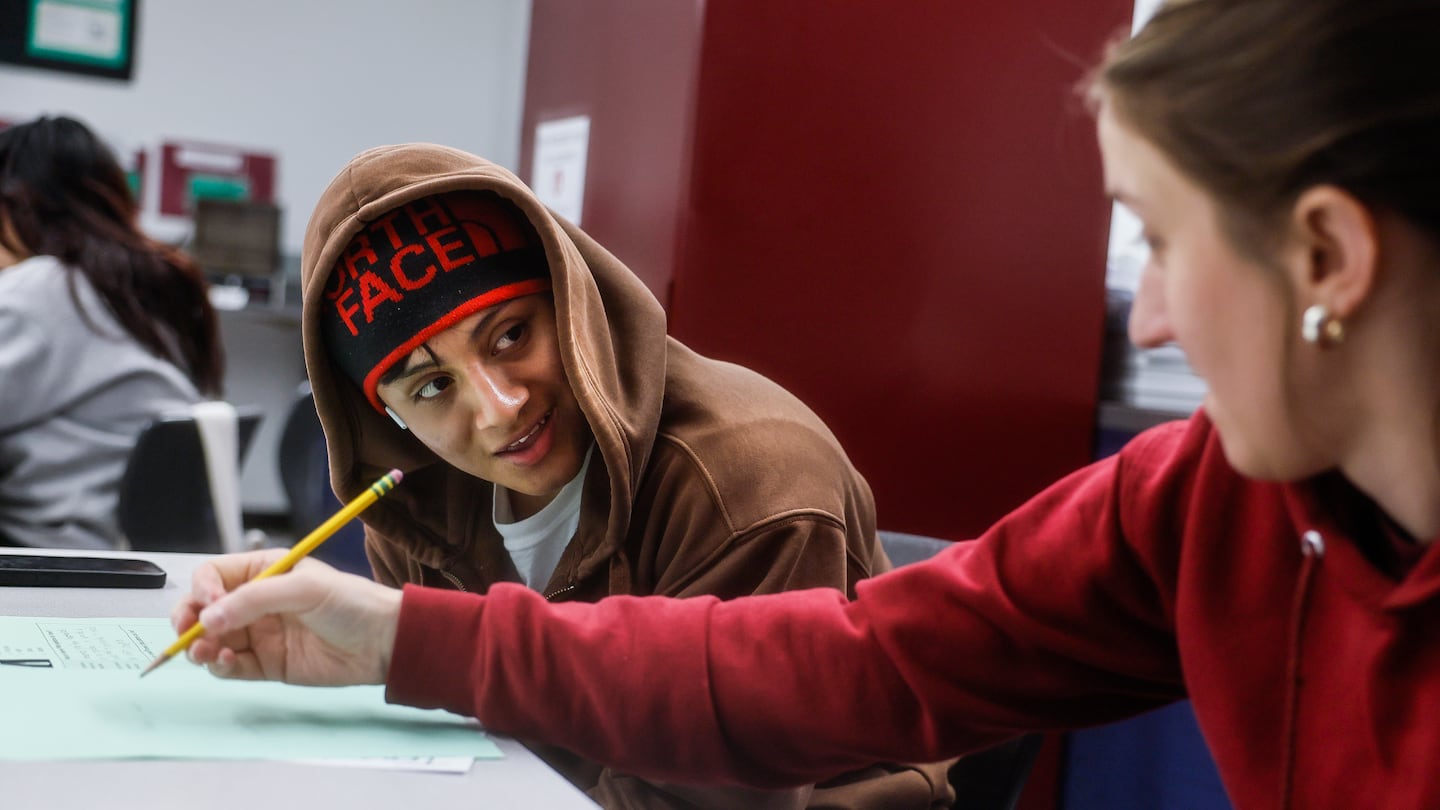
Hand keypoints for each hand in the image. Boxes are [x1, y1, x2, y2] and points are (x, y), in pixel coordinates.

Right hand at [170, 549, 401, 685]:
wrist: (382, 642)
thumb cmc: (352, 603)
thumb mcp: (304, 588)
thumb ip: (254, 599)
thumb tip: (209, 617)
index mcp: (264, 571)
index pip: (214, 575)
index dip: (202, 588)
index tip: (207, 602)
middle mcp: (256, 602)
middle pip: (204, 609)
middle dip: (188, 620)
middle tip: (187, 632)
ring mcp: (259, 634)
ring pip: (211, 640)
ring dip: (199, 646)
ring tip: (205, 651)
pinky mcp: (265, 664)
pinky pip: (228, 666)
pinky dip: (218, 666)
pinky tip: (224, 663)